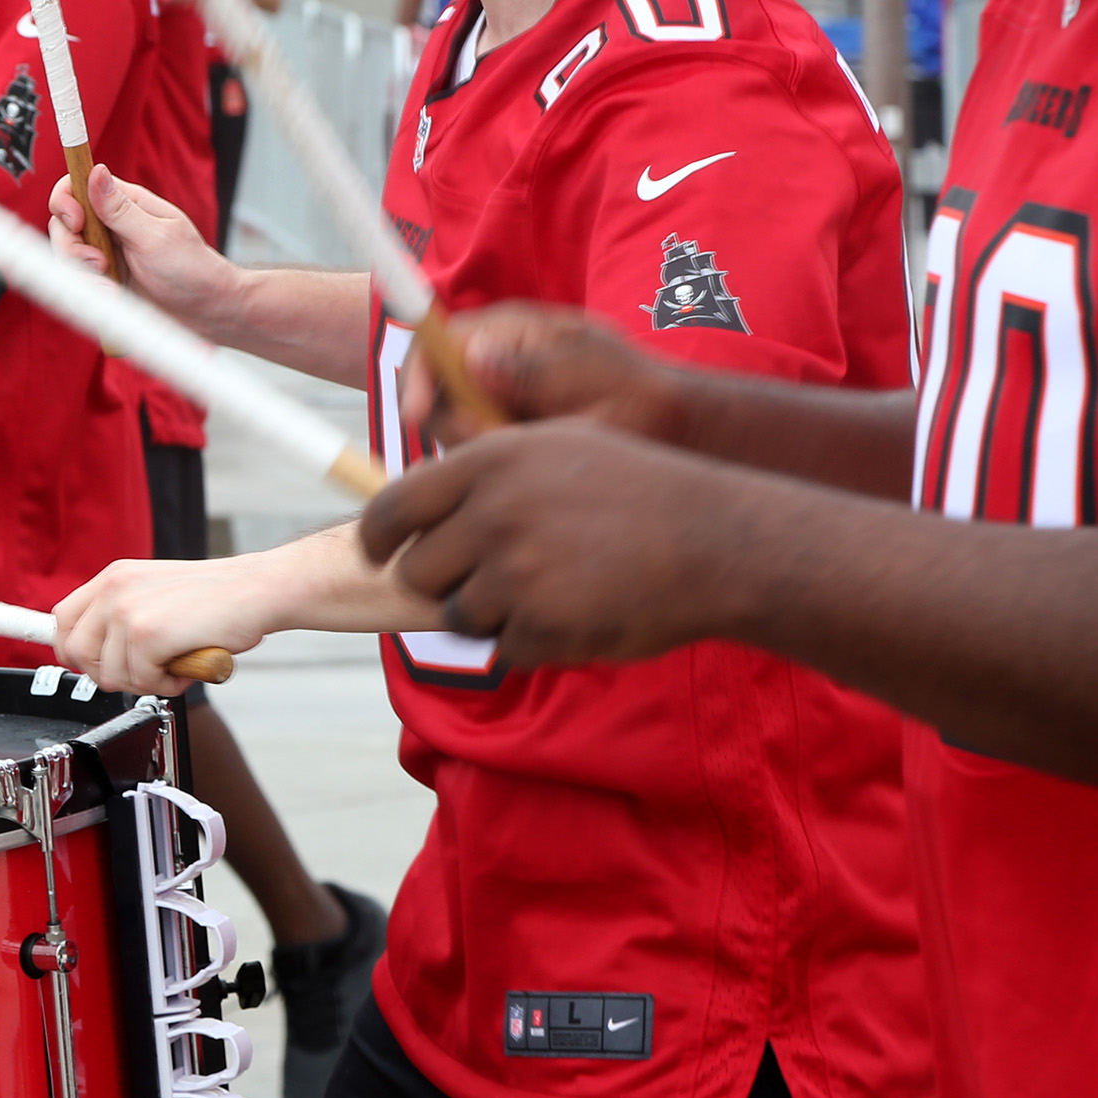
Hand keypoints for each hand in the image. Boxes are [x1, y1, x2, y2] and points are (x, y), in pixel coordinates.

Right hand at [47, 164, 234, 327]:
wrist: (207, 311)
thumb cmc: (192, 269)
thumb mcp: (155, 236)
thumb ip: (119, 209)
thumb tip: (96, 172)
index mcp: (125, 203)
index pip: (77, 187)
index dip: (65, 201)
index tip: (75, 222)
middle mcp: (110, 226)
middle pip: (63, 227)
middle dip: (72, 248)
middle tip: (99, 264)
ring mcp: (106, 254)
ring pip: (68, 258)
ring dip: (82, 276)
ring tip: (111, 289)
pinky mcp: (105, 280)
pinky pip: (80, 284)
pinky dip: (90, 294)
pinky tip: (113, 299)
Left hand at [55, 556, 278, 697]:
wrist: (257, 590)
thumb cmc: (217, 599)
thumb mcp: (155, 593)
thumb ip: (123, 615)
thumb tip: (96, 654)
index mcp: (114, 577)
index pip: (63, 620)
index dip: (74, 651)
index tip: (93, 664)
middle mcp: (114, 590)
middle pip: (76, 653)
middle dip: (109, 674)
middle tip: (145, 671)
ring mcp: (128, 612)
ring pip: (111, 676)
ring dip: (147, 682)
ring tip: (176, 663)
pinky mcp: (148, 635)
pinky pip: (142, 682)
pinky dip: (168, 684)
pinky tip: (188, 665)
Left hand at [358, 419, 762, 663]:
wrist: (719, 542)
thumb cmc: (641, 493)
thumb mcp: (558, 448)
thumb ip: (485, 471)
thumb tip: (419, 501)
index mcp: (490, 463)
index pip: (394, 507)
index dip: (379, 536)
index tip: (378, 551)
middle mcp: (492, 515)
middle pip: (418, 570)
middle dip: (447, 581)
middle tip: (500, 576)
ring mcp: (513, 574)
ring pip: (459, 615)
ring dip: (496, 613)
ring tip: (558, 587)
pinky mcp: (538, 627)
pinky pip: (506, 649)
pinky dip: (536, 642)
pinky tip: (582, 612)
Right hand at [403, 302, 689, 443]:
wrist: (666, 426)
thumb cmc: (633, 390)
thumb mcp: (584, 375)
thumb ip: (528, 370)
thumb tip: (473, 358)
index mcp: (505, 331)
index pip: (434, 342)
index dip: (416, 375)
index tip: (417, 413)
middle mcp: (488, 363)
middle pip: (432, 395)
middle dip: (458, 425)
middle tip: (504, 439)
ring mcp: (492, 401)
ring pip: (450, 432)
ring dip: (481, 448)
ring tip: (534, 448)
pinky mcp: (500, 436)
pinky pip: (473, 456)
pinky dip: (493, 464)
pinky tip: (531, 462)